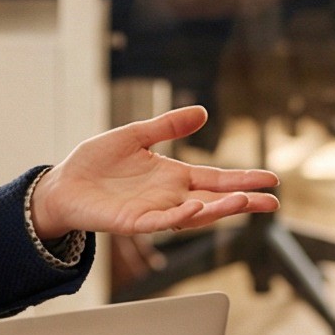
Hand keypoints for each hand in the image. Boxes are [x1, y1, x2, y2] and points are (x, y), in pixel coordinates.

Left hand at [26, 104, 277, 240]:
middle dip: (244, 202)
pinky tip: (197, 207)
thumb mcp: (136, 135)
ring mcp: (154, 212)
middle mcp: (170, 197)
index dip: (243, 179)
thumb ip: (168, 125)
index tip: (271, 180)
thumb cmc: (96, 163)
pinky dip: (181, 216)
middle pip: (215, 200)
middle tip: (272, 203)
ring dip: (220, 209)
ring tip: (244, 202)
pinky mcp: (134, 222)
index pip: (217, 178)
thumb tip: (202, 112)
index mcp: (173, 177)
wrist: (63, 184)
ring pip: (194, 214)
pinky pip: (162, 222)